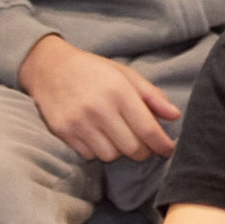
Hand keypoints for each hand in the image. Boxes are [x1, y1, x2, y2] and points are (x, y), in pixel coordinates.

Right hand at [18, 34, 179, 160]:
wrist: (49, 67)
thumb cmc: (94, 70)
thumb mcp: (126, 74)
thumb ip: (152, 96)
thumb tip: (174, 116)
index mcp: (119, 92)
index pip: (147, 129)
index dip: (161, 144)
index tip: (169, 150)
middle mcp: (99, 109)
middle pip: (131, 148)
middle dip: (143, 151)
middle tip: (146, 146)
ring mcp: (79, 123)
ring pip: (110, 156)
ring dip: (120, 151)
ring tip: (119, 137)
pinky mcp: (63, 132)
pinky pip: (89, 155)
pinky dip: (98, 150)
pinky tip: (99, 136)